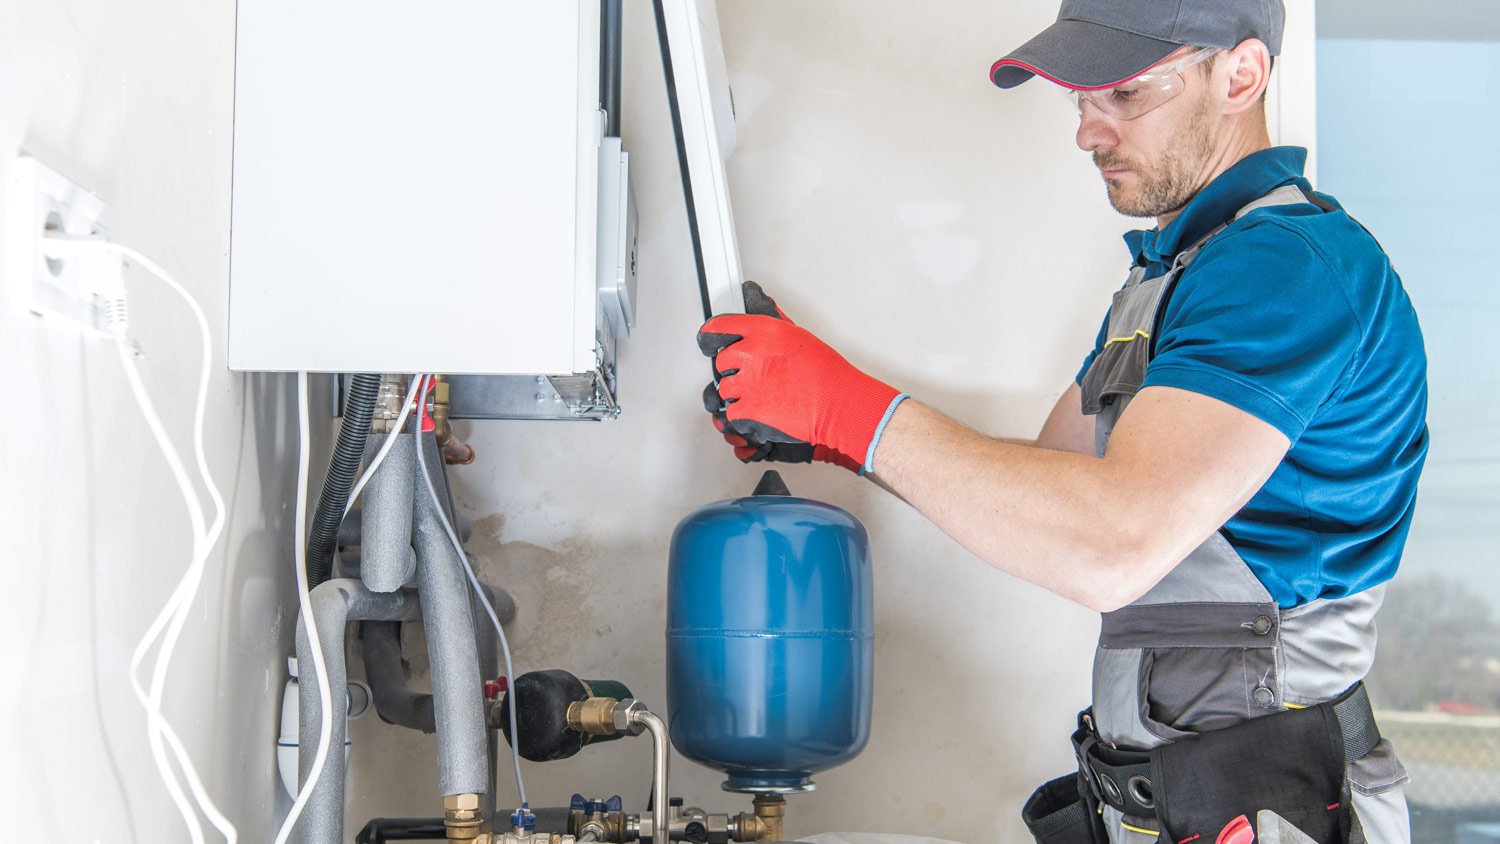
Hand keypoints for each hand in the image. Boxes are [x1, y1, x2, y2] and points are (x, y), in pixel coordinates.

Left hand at [697, 282, 905, 472]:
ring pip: (724, 389)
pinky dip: (741, 416)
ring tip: (761, 395)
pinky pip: (731, 412)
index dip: (711, 335)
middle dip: (734, 370)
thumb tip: (760, 301)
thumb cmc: (825, 372)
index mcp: (763, 331)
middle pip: (721, 362)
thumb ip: (773, 323)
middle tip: (753, 377)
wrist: (836, 403)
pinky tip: (760, 410)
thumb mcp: (798, 336)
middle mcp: (750, 354)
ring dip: (737, 394)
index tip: (708, 339)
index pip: (720, 327)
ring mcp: (746, 383)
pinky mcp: (747, 409)